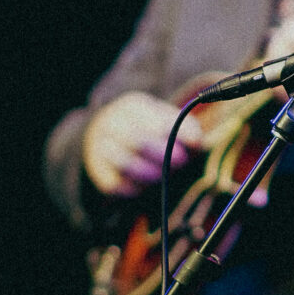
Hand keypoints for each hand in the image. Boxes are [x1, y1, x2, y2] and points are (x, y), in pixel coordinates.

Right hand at [81, 91, 205, 199]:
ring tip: (163, 175)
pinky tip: (147, 185)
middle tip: (181, 162)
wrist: (107, 136)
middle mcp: (110, 124)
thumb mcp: (165, 118)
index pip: (156, 120)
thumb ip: (184, 127)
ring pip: (127, 165)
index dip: (179, 134)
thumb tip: (196, 142)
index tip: (195, 144)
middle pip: (139, 141)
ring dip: (152, 173)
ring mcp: (99, 147)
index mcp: (131, 106)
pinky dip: (136, 188)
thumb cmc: (146, 128)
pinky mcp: (97, 172)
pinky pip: (118, 184)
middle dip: (164, 155)